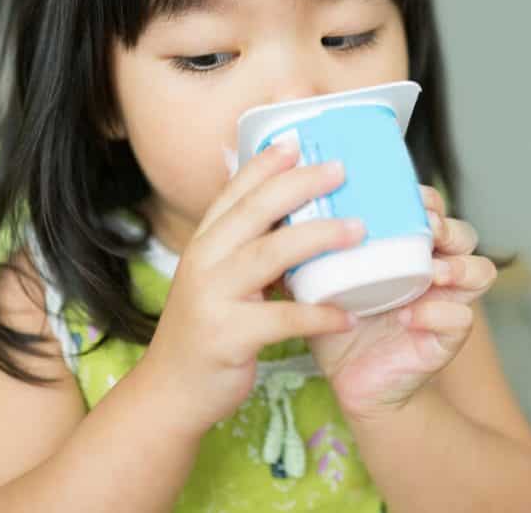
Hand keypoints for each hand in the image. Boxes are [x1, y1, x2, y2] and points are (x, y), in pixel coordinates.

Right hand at [140, 140, 359, 436]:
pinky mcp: (227, 336)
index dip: (267, 162)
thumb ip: (242, 241)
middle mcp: (204, 261)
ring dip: (318, 237)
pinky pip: (281, 319)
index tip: (300, 139)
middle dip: (301, 185)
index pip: (236, 190)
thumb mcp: (215, 276)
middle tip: (342, 170)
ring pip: (269, 254)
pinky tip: (348, 313)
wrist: (172, 390)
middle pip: (255, 211)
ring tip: (359, 230)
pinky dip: (318, 315)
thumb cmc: (206, 328)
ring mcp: (213, 297)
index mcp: (204, 242)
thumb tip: (274, 203)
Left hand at [306, 184, 497, 421]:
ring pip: (480, 270)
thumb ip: (308, 244)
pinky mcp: (446, 338)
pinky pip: (461, 318)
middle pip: (464, 233)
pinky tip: (408, 315)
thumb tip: (273, 205)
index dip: (423, 197)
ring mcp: (446, 302)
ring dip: (458, 265)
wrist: (349, 380)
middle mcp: (435, 269)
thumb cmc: (337, 320)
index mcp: (408, 247)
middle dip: (447, 225)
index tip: (399, 193)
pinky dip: (438, 313)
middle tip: (425, 227)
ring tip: (432, 271)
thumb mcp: (319, 276)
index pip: (431, 209)